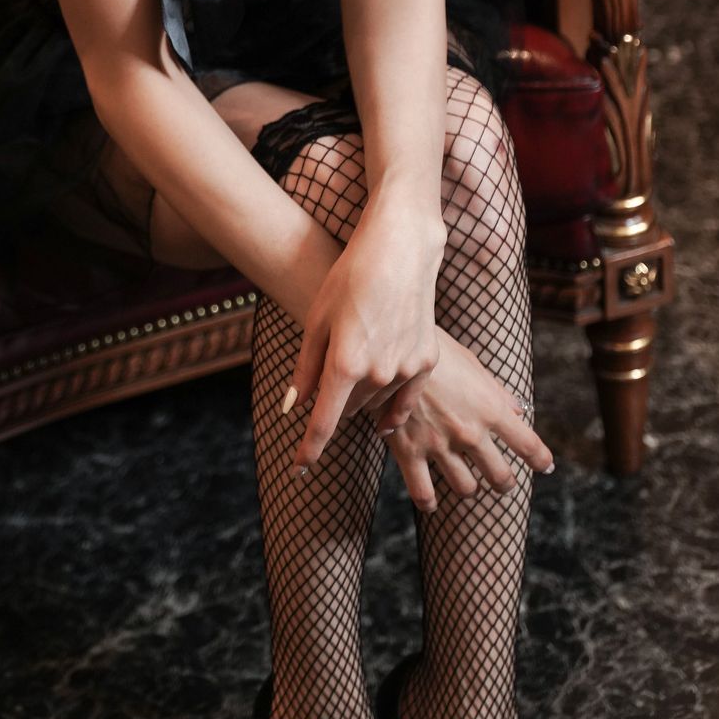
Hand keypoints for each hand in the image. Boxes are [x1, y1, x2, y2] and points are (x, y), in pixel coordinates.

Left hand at [286, 200, 444, 471]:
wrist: (400, 249)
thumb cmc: (350, 277)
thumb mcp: (317, 319)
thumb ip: (306, 368)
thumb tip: (293, 406)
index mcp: (344, 363)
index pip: (324, 421)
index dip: (309, 448)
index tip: (299, 469)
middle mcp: (378, 373)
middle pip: (348, 409)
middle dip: (336, 403)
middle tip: (331, 378)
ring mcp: (406, 369)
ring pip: (375, 401)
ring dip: (363, 395)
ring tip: (360, 362)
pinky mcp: (426, 361)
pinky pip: (405, 398)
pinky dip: (392, 406)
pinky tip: (385, 415)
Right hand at [366, 328, 554, 506]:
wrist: (389, 345)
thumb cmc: (434, 347)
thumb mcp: (471, 363)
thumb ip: (495, 392)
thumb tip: (518, 411)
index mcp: (489, 408)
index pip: (528, 444)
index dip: (541, 459)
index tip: (546, 465)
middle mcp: (469, 432)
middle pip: (500, 476)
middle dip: (504, 482)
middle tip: (502, 481)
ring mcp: (439, 445)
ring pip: (466, 488)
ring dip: (469, 487)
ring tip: (466, 483)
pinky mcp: (409, 452)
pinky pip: (423, 493)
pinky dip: (428, 502)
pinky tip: (430, 502)